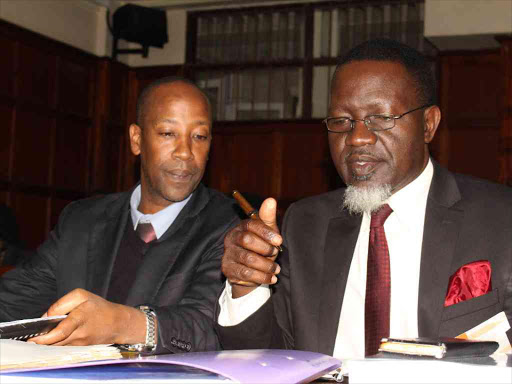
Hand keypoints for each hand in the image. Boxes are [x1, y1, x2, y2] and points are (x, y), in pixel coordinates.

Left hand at [29, 289, 146, 345]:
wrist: (118, 324)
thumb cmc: (100, 308)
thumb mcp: (82, 296)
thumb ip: (61, 304)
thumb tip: (45, 317)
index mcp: (80, 317)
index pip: (61, 331)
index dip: (45, 336)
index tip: (33, 337)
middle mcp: (80, 333)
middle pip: (55, 342)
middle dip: (42, 341)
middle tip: (31, 339)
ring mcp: (81, 344)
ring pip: (58, 346)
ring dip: (48, 344)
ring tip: (41, 338)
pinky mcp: (81, 349)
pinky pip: (64, 348)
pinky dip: (56, 345)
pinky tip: (53, 340)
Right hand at [222, 198, 281, 297]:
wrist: (251, 271)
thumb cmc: (261, 247)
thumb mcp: (267, 233)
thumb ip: (268, 218)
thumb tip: (271, 200)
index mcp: (241, 226)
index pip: (251, 225)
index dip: (266, 232)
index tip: (279, 240)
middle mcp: (231, 238)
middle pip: (247, 240)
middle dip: (265, 248)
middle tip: (275, 254)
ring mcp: (228, 254)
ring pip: (248, 259)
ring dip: (266, 266)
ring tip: (276, 269)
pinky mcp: (228, 269)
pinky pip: (246, 274)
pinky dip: (262, 277)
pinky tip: (271, 278)